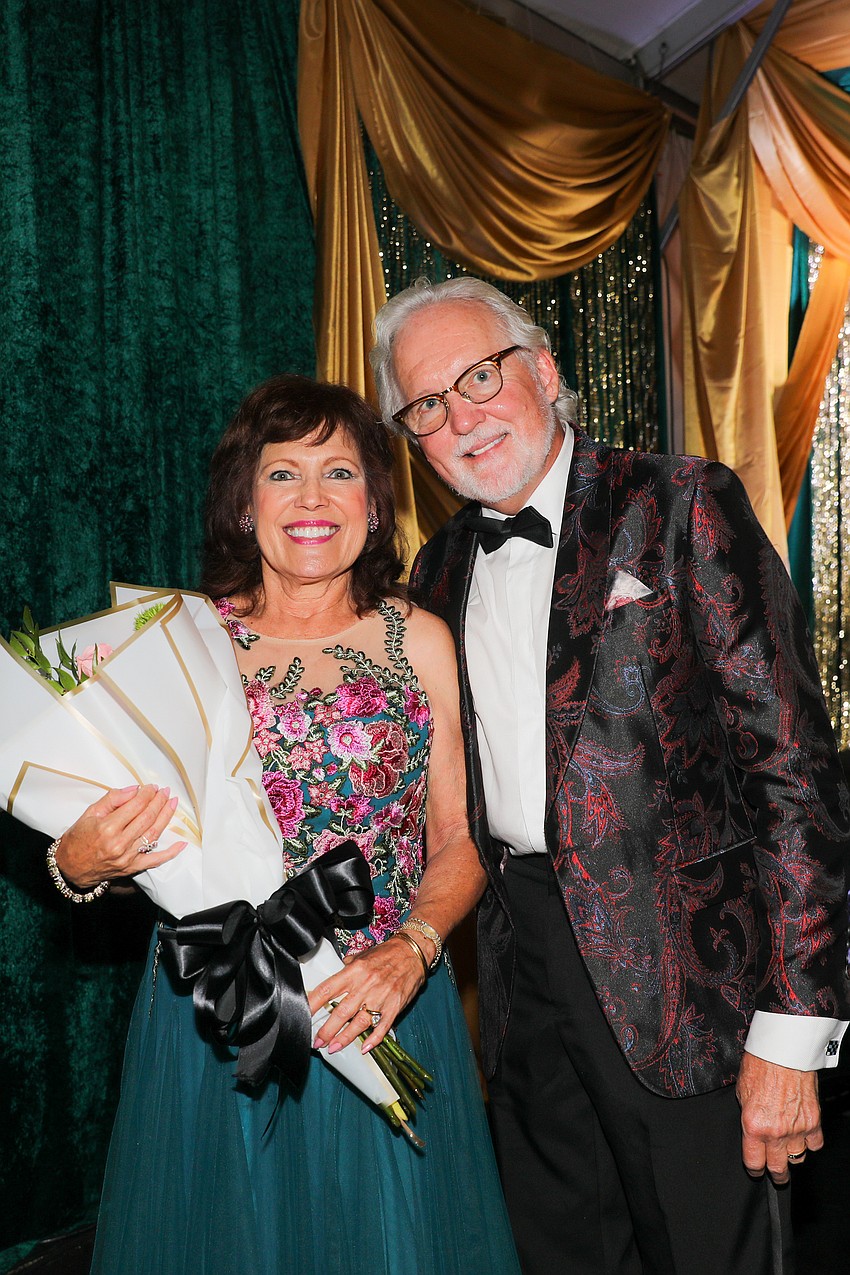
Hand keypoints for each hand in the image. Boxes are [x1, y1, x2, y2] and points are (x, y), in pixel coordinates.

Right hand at [54, 784, 185, 886]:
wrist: (71, 867)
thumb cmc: (78, 839)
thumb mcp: (89, 814)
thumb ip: (112, 799)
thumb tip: (134, 790)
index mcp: (107, 828)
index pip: (134, 806)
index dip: (146, 794)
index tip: (151, 787)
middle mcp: (119, 843)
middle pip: (147, 818)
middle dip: (158, 802)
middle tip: (165, 791)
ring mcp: (127, 857)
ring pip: (153, 834)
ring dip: (166, 817)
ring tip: (172, 803)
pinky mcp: (132, 867)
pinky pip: (155, 860)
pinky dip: (170, 853)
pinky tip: (182, 844)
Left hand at [307, 935, 426, 1055]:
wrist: (413, 952)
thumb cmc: (387, 953)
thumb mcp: (363, 955)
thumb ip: (347, 966)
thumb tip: (335, 972)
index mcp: (354, 971)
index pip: (327, 990)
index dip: (312, 1004)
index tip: (303, 1015)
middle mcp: (365, 985)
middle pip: (341, 1012)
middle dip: (327, 1030)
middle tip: (317, 1041)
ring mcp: (381, 997)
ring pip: (359, 1023)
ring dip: (345, 1038)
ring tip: (333, 1048)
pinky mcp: (395, 1006)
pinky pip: (382, 1026)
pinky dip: (373, 1039)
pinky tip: (364, 1048)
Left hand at [736, 1051, 822, 1184]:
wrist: (783, 1051)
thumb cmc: (760, 1065)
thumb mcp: (742, 1093)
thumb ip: (748, 1116)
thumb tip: (751, 1128)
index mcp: (754, 1126)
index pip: (754, 1162)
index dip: (754, 1170)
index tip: (756, 1170)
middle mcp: (776, 1132)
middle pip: (778, 1168)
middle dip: (776, 1175)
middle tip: (776, 1175)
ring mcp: (797, 1129)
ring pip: (798, 1158)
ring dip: (792, 1156)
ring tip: (788, 1152)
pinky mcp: (814, 1121)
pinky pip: (815, 1144)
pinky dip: (810, 1142)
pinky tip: (804, 1136)